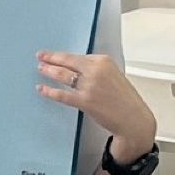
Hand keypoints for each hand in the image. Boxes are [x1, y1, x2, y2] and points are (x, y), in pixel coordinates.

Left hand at [36, 51, 156, 160]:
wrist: (133, 119)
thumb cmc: (124, 99)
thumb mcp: (112, 75)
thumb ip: (95, 69)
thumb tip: (74, 67)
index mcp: (103, 61)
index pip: (76, 56)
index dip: (60, 56)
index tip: (50, 54)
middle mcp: (96, 71)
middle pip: (67, 62)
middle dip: (50, 59)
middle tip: (40, 58)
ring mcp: (90, 86)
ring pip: (62, 75)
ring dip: (49, 71)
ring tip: (41, 69)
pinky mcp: (85, 101)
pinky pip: (62, 94)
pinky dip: (49, 91)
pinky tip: (42, 89)